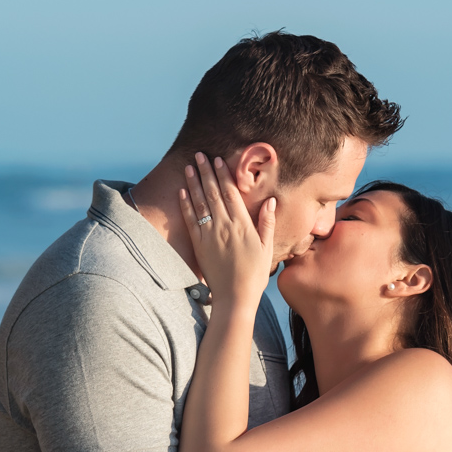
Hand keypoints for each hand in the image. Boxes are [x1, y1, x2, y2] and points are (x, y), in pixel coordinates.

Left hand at [178, 153, 274, 307]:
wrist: (235, 297)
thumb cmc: (254, 274)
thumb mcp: (267, 248)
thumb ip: (267, 223)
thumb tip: (270, 201)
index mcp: (242, 224)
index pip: (230, 193)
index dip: (222, 175)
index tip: (217, 160)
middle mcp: (224, 226)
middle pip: (212, 193)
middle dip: (206, 172)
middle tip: (199, 155)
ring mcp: (209, 234)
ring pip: (199, 202)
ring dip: (193, 183)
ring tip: (189, 166)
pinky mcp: (199, 245)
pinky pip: (190, 220)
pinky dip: (185, 204)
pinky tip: (182, 191)